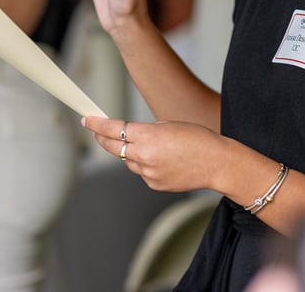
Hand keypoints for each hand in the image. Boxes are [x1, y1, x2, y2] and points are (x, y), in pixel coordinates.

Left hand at [82, 116, 223, 192]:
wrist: (217, 163)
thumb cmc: (198, 139)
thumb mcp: (169, 125)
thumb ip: (146, 131)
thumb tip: (130, 137)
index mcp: (148, 137)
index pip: (113, 129)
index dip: (97, 125)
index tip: (87, 120)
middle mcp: (144, 157)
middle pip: (114, 147)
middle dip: (103, 138)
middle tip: (96, 131)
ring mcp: (148, 173)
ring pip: (129, 161)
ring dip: (131, 152)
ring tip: (154, 147)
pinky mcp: (154, 184)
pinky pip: (142, 172)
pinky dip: (146, 165)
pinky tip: (164, 161)